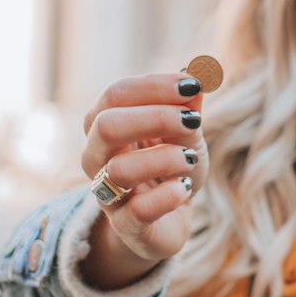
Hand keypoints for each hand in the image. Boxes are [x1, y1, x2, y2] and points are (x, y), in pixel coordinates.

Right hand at [80, 73, 209, 285]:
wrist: (168, 220)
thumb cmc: (171, 165)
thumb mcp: (185, 132)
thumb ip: (189, 104)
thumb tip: (200, 70)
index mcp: (104, 123)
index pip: (116, 93)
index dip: (155, 86)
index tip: (192, 85)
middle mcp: (95, 157)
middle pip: (106, 125)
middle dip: (155, 117)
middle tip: (192, 122)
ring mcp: (107, 194)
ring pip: (120, 170)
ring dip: (164, 159)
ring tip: (188, 159)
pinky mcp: (126, 227)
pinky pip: (139, 210)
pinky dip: (168, 196)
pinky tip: (184, 188)